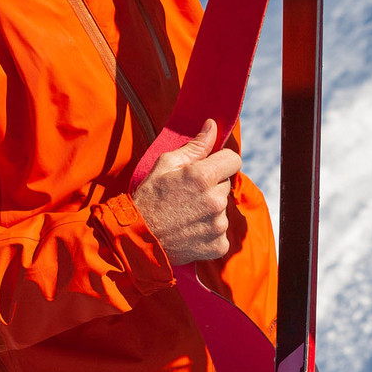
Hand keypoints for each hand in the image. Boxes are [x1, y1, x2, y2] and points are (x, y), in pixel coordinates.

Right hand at [133, 120, 242, 264]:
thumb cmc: (148, 198)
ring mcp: (218, 225)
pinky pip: (221, 232)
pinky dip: (209, 232)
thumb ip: (195, 146)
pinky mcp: (219, 246)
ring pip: (223, 209)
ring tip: (186, 214)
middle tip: (188, 195)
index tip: (210, 167)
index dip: (221, 161)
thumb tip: (212, 125)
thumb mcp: (165, 164)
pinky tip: (190, 231)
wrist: (137, 240)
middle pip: (226, 185)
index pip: (234, 160)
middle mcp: (215, 201)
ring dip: (210, 210)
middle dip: (212, 186)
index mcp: (203, 177)